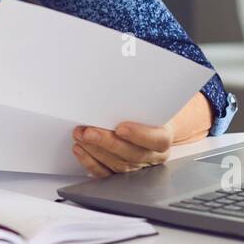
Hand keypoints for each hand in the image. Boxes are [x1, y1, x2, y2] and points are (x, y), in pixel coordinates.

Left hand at [71, 94, 214, 177]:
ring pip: (117, 165)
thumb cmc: (147, 110)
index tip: (121, 127)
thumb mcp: (149, 99)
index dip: (139, 135)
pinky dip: (90, 162)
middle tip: (88, 131)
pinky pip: (105, 174)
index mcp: (164, 136)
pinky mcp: (121, 173)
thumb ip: (139, 94)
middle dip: (107, 142)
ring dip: (94, 150)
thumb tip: (125, 69)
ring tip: (80, 135)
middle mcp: (152, 156)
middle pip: (132, 154)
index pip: (157, 139)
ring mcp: (137, 166)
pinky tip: (79, 149)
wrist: (150, 123)